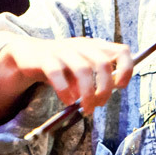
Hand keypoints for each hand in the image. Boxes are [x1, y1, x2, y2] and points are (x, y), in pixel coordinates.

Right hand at [0, 36, 135, 115]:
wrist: (28, 54)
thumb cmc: (61, 65)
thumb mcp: (80, 71)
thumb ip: (92, 83)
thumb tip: (98, 100)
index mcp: (96, 46)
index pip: (122, 51)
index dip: (127, 69)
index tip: (121, 86)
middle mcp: (82, 46)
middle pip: (103, 63)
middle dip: (105, 88)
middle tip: (100, 104)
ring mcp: (63, 50)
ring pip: (83, 70)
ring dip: (87, 93)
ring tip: (86, 108)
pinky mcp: (45, 58)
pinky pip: (57, 73)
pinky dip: (64, 90)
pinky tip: (67, 101)